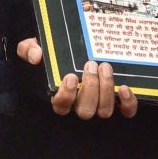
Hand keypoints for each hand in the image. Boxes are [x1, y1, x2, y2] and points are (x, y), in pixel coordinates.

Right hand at [17, 41, 137, 118]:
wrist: (74, 48)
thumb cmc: (54, 51)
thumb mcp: (35, 46)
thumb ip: (29, 49)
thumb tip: (36, 55)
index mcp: (60, 96)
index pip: (60, 106)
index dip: (66, 95)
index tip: (70, 76)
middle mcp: (80, 105)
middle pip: (85, 111)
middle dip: (90, 88)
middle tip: (91, 65)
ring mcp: (99, 105)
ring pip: (104, 111)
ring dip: (106, 90)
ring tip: (105, 68)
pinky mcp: (118, 102)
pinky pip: (126, 111)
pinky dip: (128, 103)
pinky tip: (125, 87)